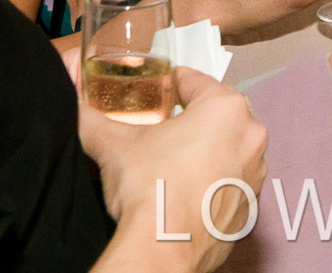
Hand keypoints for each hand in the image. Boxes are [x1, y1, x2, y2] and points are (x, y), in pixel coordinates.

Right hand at [79, 66, 267, 270]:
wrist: (162, 249)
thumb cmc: (151, 192)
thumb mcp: (113, 144)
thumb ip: (91, 119)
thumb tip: (77, 110)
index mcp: (225, 109)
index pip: (195, 81)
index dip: (171, 83)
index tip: (161, 89)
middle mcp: (249, 138)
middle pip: (215, 116)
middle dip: (189, 121)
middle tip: (162, 130)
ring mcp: (254, 175)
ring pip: (227, 150)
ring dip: (204, 153)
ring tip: (171, 164)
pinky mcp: (250, 207)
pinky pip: (231, 184)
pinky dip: (212, 184)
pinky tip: (184, 192)